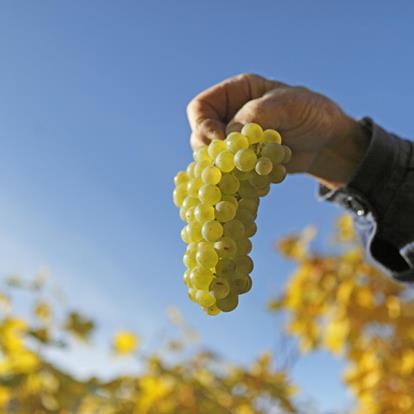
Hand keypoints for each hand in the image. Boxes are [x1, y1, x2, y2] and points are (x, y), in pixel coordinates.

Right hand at [187, 73, 369, 188]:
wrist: (329, 141)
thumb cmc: (312, 112)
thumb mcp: (288, 105)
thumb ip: (256, 115)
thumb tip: (229, 138)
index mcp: (235, 93)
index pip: (199, 108)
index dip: (202, 125)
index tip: (220, 141)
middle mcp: (230, 116)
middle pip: (201, 136)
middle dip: (213, 151)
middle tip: (231, 162)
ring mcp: (236, 141)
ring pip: (214, 159)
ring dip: (229, 168)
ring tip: (254, 169)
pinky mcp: (244, 162)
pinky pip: (231, 173)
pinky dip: (242, 179)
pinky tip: (262, 176)